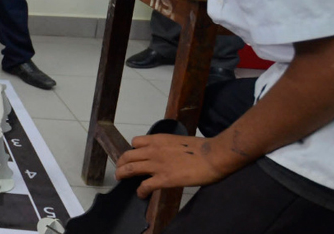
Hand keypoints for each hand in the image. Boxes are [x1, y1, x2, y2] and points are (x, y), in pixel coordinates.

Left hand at [116, 135, 233, 197]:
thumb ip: (169, 147)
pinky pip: (144, 185)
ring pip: (129, 169)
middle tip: (120, 169)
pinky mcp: (163, 179)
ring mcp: (156, 165)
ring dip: (122, 174)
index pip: (136, 142)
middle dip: (121, 163)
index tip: (133, 157)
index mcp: (158, 139)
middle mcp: (153, 150)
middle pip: (127, 156)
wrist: (213, 156)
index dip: (133, 150)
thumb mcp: (180, 141)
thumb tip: (169, 154)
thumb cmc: (203, 148)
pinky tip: (141, 194)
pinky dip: (140, 191)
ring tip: (120, 179)